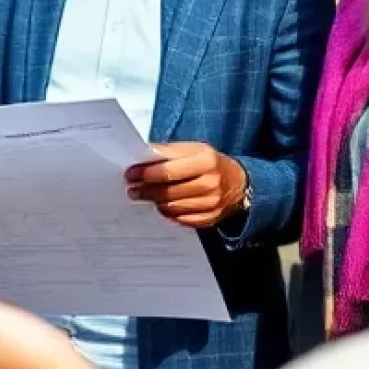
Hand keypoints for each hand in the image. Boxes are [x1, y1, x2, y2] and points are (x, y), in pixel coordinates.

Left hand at [125, 143, 247, 228]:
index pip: (168, 170)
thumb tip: (143, 156)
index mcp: (206, 161)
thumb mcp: (194, 149)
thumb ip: (169, 152)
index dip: (146, 173)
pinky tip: (161, 205)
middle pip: (168, 191)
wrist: (238, 183)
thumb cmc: (209, 163)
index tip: (130, 174)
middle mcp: (210, 183)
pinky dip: (168, 213)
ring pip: (172, 207)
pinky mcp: (209, 219)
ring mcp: (211, 203)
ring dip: (154, 202)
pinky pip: (180, 219)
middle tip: (132, 189)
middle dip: (146, 190)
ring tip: (144, 196)